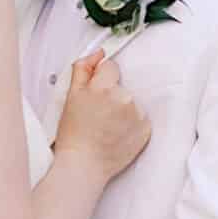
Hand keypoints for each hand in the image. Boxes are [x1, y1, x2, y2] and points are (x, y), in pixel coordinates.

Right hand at [53, 49, 150, 178]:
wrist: (84, 164)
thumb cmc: (73, 134)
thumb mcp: (71, 96)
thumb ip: (83, 69)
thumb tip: (98, 54)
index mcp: (104, 87)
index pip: (111, 67)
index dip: (101, 80)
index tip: (95, 94)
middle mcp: (124, 98)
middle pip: (121, 86)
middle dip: (111, 96)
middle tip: (97, 115)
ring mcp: (137, 114)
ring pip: (130, 102)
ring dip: (122, 110)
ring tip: (106, 127)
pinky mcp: (146, 129)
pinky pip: (139, 118)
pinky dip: (130, 123)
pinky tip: (116, 134)